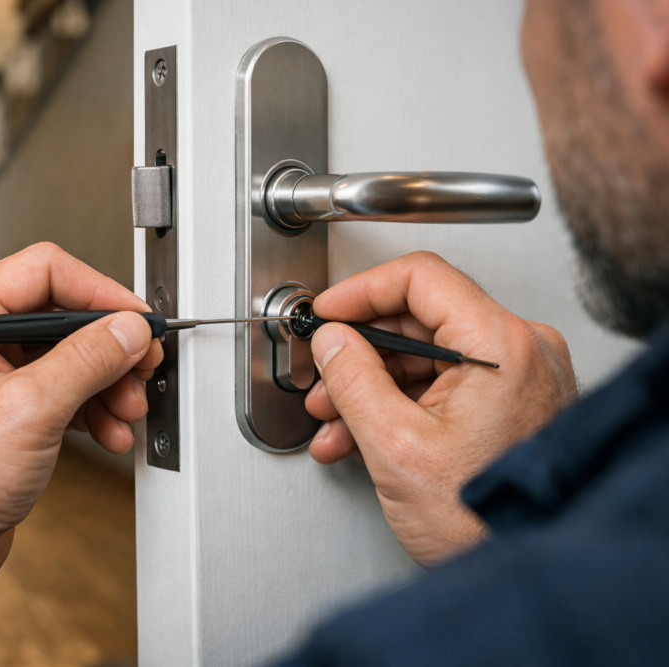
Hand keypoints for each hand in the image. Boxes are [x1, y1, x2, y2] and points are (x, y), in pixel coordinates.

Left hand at [0, 243, 162, 584]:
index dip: (98, 292)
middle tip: (140, 367)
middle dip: (107, 349)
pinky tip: (107, 430)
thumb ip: (86, 360)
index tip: (134, 318)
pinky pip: (56, 393)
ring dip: (103, 384)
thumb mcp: (29, 410)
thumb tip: (126, 330)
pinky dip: (87, 409)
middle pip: (58, 317)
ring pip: (63, 359)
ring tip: (126, 410)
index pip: (43, 272)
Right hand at [305, 252, 576, 564]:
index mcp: (501, 346)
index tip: (327, 312)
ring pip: (426, 357)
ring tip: (335, 421)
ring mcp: (520, 377)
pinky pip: (445, 385)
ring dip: (371, 386)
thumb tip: (332, 341)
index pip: (420, 278)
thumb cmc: (484, 522)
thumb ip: (353, 380)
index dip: (360, 291)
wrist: (525, 570)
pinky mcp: (513, 403)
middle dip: (358, 353)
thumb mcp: (395, 445)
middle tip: (323, 377)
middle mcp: (521, 351)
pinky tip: (363, 434)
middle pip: (419, 320)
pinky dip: (401, 404)